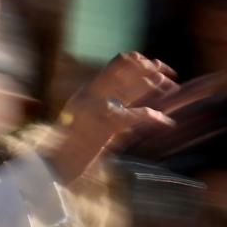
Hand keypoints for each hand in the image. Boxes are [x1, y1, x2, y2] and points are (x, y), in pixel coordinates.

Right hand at [48, 52, 177, 183]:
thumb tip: (135, 104)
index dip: (137, 62)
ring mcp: (96, 109)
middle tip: (169, 71)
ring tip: (171, 86)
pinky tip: (166, 121)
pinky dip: (152, 117)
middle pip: (124, 70)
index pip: (115, 65)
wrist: (54, 165)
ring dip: (153, 85)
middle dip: (148, 68)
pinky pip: (134, 116)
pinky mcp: (103, 127)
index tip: (154, 64)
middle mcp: (90, 94)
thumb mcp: (88, 119)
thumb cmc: (71, 145)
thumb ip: (108, 107)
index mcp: (87, 90)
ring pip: (130, 89)